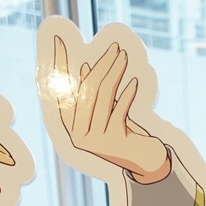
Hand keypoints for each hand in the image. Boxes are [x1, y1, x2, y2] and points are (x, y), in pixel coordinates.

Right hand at [52, 36, 169, 181]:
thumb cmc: (126, 135)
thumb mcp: (107, 113)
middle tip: (115, 47)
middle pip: (87, 90)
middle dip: (102, 65)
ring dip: (115, 73)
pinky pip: (119, 110)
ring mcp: (95, 141)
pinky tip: (134, 82)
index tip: (59, 40)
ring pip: (103, 97)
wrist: (146, 165)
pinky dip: (127, 94)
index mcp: (71, 128)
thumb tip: (85, 67)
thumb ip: (94, 95)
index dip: (60, 65)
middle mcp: (79, 136)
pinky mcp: (114, 143)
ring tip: (124, 57)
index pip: (61, 90)